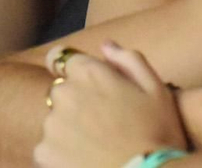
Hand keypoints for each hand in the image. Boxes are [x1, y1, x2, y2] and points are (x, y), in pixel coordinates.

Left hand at [35, 42, 187, 167]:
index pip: (60, 58)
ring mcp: (52, 125)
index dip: (72, 71)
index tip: (83, 85)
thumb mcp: (157, 88)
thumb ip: (129, 60)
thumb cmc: (158, 134)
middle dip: (75, 102)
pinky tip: (86, 161)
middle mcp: (64, 93)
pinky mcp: (44, 153)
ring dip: (68, 129)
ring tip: (97, 146)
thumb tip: (106, 45)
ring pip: (55, 121)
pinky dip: (61, 154)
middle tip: (102, 124)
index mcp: (88, 73)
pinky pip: (48, 148)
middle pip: (60, 92)